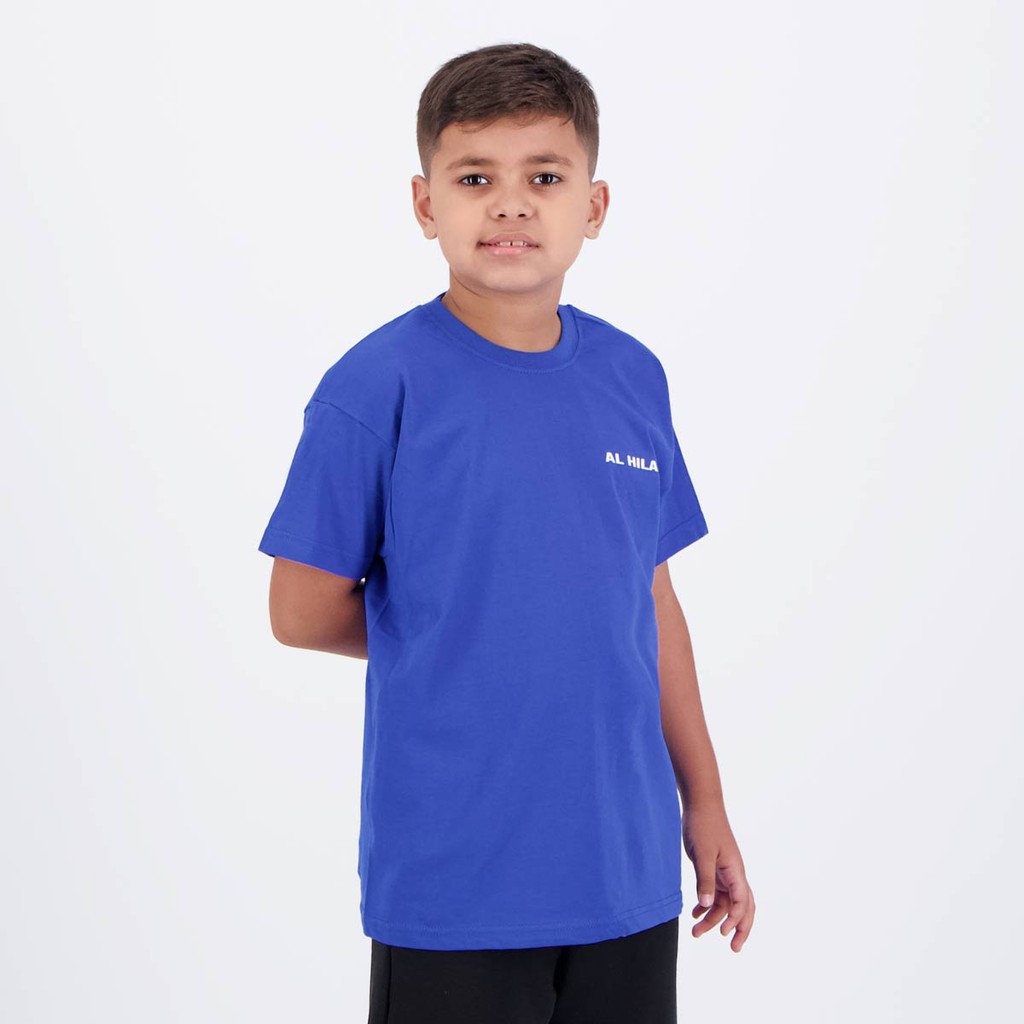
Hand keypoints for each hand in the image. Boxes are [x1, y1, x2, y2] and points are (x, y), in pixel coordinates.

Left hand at [682, 802, 754, 951]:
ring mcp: (725, 871)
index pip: (742, 902)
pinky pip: (716, 892)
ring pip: (726, 902)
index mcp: (735, 871)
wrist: (700, 804)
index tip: (724, 934)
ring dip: (714, 918)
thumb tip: (706, 906)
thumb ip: (705, 880)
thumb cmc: (703, 825)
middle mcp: (734, 873)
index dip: (736, 920)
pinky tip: (694, 913)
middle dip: (740, 928)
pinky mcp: (715, 867)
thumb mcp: (701, 854)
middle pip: (743, 907)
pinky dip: (707, 905)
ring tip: (696, 933)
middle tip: (734, 949)